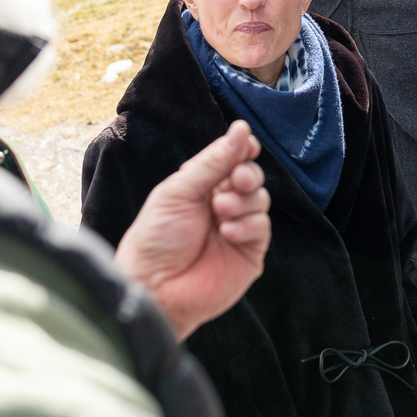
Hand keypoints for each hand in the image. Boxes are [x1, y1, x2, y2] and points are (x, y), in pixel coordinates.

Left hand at [115, 121, 269, 339]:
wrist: (154, 286)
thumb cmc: (156, 238)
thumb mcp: (179, 191)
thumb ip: (213, 162)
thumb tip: (241, 130)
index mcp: (201, 187)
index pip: (231, 160)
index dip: (242, 149)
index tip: (248, 142)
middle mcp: (221, 205)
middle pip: (251, 177)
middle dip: (246, 174)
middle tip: (235, 179)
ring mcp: (237, 229)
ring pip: (260, 199)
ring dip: (243, 201)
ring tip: (221, 211)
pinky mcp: (249, 253)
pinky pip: (262, 228)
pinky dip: (248, 225)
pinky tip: (228, 232)